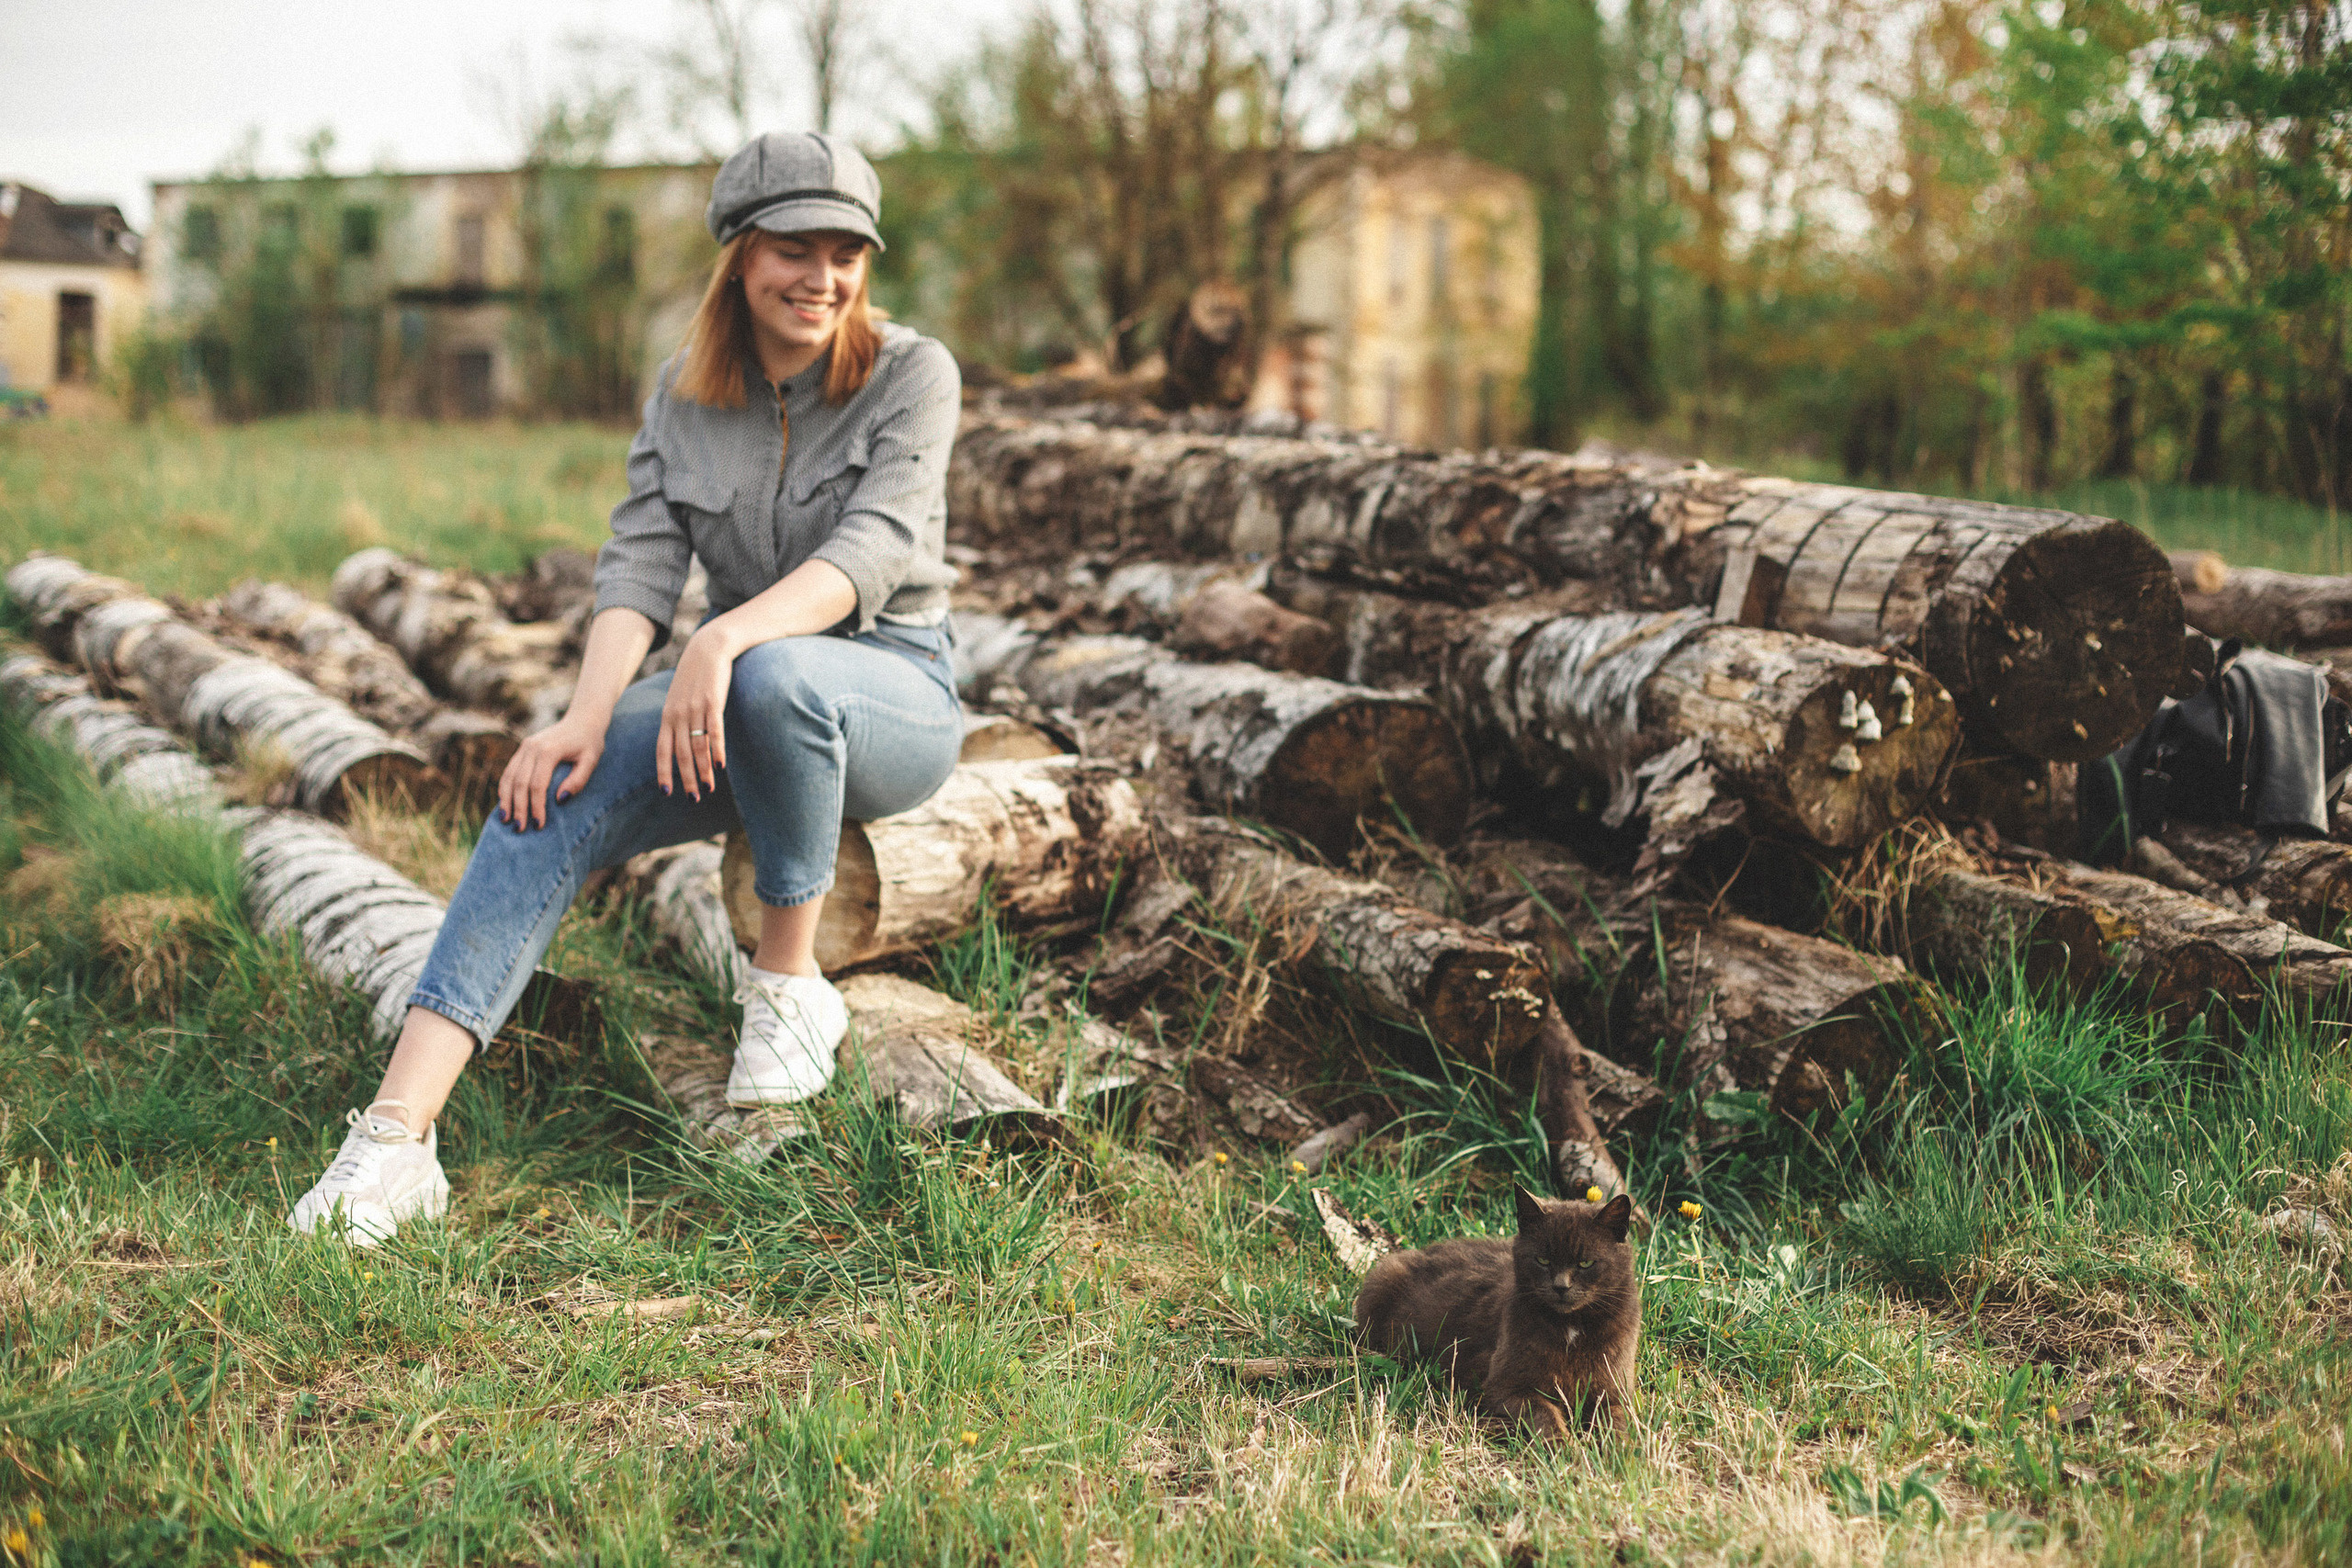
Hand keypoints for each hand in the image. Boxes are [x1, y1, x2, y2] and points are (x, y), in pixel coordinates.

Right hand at [498, 711, 608, 830]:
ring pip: (509, 777)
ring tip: (505, 820)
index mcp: (549, 750)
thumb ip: (578, 780)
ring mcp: (524, 747)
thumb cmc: (589, 743)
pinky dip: (505, 788)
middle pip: (520, 783)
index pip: (537, 784)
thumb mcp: (591, 760)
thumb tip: (560, 800)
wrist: (582, 720)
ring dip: (506, 800)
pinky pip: (509, 771)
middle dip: (519, 808)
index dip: (537, 806)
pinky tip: (505, 803)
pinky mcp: (522, 749)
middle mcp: (532, 747)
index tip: (539, 824)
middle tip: (520, 829)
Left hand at [657, 627, 735, 799]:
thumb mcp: (679, 698)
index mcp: (667, 716)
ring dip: (703, 771)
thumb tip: (679, 743)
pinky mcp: (713, 702)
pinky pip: (714, 731)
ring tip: (709, 787)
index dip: (664, 771)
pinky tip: (720, 765)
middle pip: (681, 754)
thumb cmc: (695, 676)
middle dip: (686, 779)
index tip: (667, 791)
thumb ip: (677, 719)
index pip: (662, 750)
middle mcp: (678, 715)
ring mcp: (695, 709)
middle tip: (693, 798)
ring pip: (697, 747)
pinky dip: (717, 750)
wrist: (708, 648)